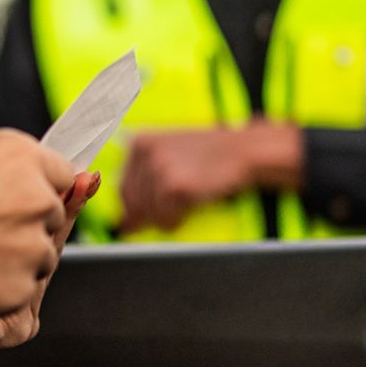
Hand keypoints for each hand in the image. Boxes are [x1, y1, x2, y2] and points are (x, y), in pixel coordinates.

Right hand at [0, 130, 75, 317]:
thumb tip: (24, 188)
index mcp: (20, 152)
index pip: (62, 173)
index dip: (39, 190)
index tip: (23, 203)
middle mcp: (36, 195)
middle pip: (53, 216)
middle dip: (24, 226)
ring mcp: (31, 244)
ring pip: (41, 257)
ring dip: (12, 260)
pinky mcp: (19, 289)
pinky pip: (21, 292)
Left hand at [119, 121, 302, 232]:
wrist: (243, 150)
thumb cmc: (210, 156)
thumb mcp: (171, 157)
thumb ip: (145, 183)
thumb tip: (123, 223)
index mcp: (140, 143)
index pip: (123, 189)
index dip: (133, 209)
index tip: (142, 218)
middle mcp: (146, 153)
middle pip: (133, 204)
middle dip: (148, 217)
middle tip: (169, 214)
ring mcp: (160, 168)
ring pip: (148, 214)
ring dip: (163, 220)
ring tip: (181, 210)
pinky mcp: (176, 186)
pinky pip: (165, 218)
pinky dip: (175, 222)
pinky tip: (187, 212)